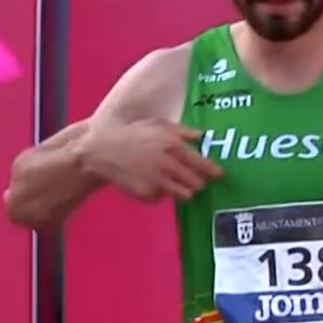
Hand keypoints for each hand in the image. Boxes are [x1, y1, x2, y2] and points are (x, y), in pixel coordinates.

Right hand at [77, 118, 222, 201]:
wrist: (103, 149)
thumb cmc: (134, 133)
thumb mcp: (159, 125)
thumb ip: (183, 131)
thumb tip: (202, 136)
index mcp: (173, 145)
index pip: (202, 165)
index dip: (213, 172)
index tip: (219, 175)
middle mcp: (168, 165)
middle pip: (197, 183)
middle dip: (198, 182)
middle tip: (195, 179)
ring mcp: (158, 181)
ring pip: (184, 194)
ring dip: (183, 190)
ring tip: (174, 182)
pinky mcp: (147, 193)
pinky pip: (162, 197)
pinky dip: (160, 193)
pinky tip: (151, 182)